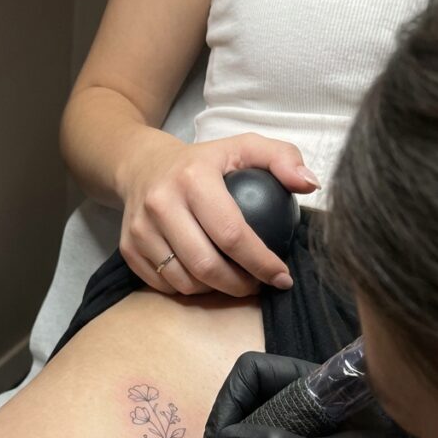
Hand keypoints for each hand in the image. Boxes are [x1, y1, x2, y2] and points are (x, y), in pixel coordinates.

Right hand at [116, 130, 319, 296]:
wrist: (140, 166)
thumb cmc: (202, 162)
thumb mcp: (244, 146)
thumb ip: (283, 158)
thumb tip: (309, 184)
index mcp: (193, 178)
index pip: (232, 234)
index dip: (260, 262)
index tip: (281, 277)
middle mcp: (161, 204)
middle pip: (206, 265)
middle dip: (239, 285)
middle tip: (257, 285)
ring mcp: (140, 229)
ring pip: (184, 281)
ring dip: (214, 290)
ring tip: (233, 281)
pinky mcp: (128, 248)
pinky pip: (163, 285)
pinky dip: (188, 289)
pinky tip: (205, 279)